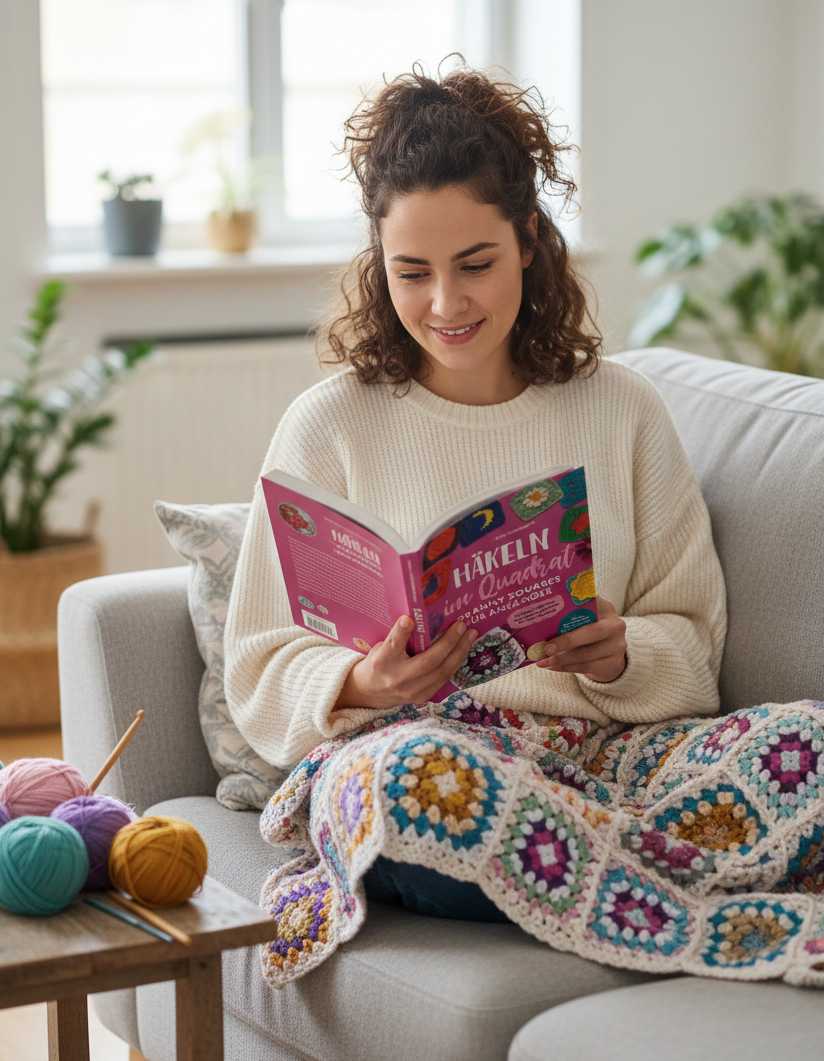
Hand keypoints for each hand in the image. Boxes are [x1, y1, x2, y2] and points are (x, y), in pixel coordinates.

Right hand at [335, 616, 478, 710]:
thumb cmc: (379, 662)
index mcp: (382, 661)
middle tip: (461, 625)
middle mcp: (397, 678)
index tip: (409, 618)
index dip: (401, 632)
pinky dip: (455, 662)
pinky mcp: (422, 697)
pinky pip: (444, 679)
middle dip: (448, 642)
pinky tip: (463, 650)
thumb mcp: (380, 647)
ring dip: (459, 652)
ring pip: (442, 672)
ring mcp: (411, 691)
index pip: (392, 645)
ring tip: (470, 636)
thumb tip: (420, 617)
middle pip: (427, 662)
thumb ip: (397, 637)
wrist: (370, 692)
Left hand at [536, 596, 626, 682]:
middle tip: (545, 649)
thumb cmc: (588, 632)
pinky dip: (567, 668)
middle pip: (590, 633)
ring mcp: (617, 646)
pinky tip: (553, 667)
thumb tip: (538, 623)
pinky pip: (587, 667)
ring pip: (586, 654)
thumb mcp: (584, 619)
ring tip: (543, 661)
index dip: (569, 614)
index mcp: (605, 608)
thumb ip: (568, 617)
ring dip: (561, 659)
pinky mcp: (614, 663)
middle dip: (565, 642)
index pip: (588, 607)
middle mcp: (615, 625)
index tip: (549, 619)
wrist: (609, 654)